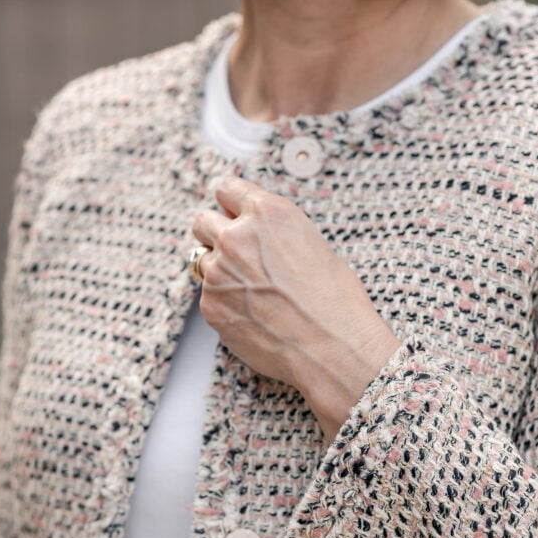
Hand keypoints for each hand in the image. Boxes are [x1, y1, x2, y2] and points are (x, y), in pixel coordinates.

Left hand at [192, 177, 400, 442]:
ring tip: (252, 292)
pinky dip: (226, 305)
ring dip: (220, 271)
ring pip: (202, 262)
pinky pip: (209, 297)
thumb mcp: (312, 244)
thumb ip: (275, 233)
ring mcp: (219, 273)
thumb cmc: (336, 300)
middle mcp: (236, 237)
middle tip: (236, 254)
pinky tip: (255, 316)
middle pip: (203, 222)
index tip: (232, 214)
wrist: (333, 348)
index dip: (231, 204)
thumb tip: (260, 236)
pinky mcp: (212, 308)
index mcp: (267, 213)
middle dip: (215, 233)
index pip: (227, 189)